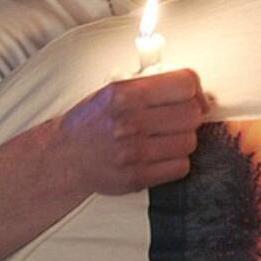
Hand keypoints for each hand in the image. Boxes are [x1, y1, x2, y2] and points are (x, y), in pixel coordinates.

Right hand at [44, 69, 207, 198]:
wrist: (64, 156)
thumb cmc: (93, 121)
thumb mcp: (115, 90)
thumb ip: (153, 86)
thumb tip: (196, 90)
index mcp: (126, 94)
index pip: (184, 83)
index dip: (195, 89)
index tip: (193, 97)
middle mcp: (130, 121)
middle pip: (192, 114)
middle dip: (190, 115)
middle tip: (177, 119)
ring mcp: (134, 152)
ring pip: (189, 142)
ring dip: (183, 140)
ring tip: (166, 138)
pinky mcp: (137, 178)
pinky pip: (181, 167)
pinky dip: (177, 162)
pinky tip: (162, 156)